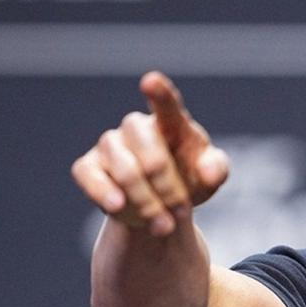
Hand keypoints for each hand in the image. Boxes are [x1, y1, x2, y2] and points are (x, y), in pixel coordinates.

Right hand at [72, 72, 228, 236]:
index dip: (159, 93)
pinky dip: (103, 193)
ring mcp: (110, 145)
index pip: (166, 105)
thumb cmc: (189, 181)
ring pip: (123, 170)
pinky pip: (88, 176)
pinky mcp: (88, 166)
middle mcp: (137, 129)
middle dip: (167, 186)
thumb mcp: (210, 177)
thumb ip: (216, 169)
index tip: (151, 81)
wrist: (161, 208)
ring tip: (165, 225)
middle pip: (149, 152)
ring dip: (146, 202)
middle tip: (182, 211)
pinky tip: (117, 206)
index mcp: (172, 124)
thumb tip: (209, 170)